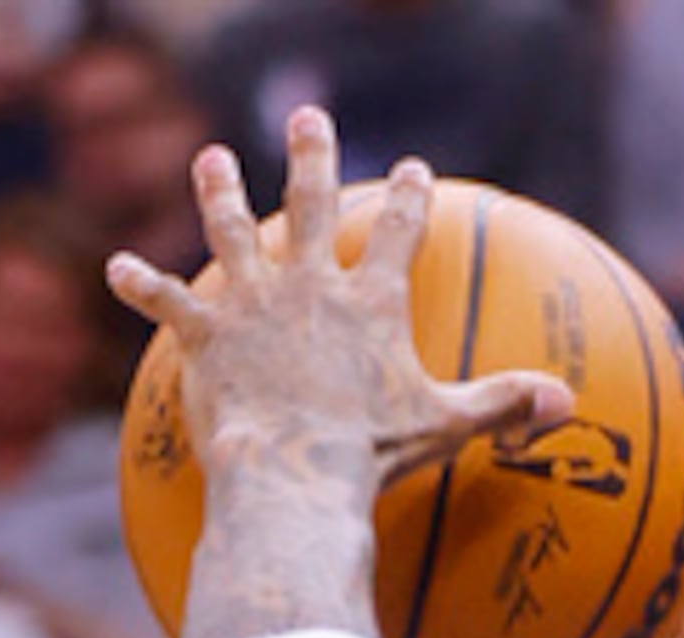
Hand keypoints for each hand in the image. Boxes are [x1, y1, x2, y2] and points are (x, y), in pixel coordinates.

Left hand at [108, 115, 576, 504]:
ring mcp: (253, 305)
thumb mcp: (446, 429)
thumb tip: (569, 407)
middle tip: (306, 115)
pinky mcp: (205, 338)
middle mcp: (309, 285)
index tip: (412, 169)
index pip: (398, 232)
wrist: (294, 477)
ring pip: (232, 232)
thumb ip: (503, 406)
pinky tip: (115, 266)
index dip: (408, 197)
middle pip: (312, 203)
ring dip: (219, 192)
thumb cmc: (370, 461)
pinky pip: (166, 305)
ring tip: (211, 159)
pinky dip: (141, 286)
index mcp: (369, 301)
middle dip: (310, 153)